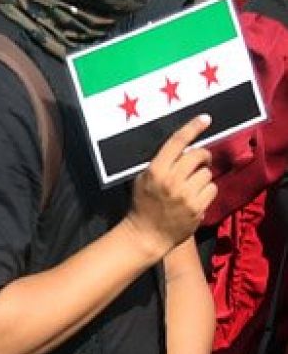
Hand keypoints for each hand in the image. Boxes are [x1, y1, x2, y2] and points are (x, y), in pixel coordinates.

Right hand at [125, 115, 216, 258]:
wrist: (146, 234)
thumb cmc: (142, 204)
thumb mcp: (142, 179)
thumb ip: (160, 163)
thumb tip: (182, 149)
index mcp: (155, 170)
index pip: (176, 142)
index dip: (192, 128)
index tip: (204, 118)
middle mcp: (172, 181)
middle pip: (198, 156)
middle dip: (202, 156)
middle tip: (200, 160)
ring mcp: (186, 195)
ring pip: (207, 174)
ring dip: (202, 177)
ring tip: (191, 186)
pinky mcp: (198, 208)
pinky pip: (212, 189)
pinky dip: (206, 191)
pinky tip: (195, 198)